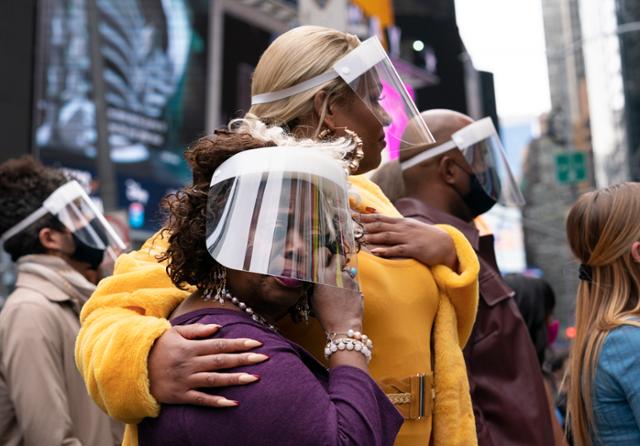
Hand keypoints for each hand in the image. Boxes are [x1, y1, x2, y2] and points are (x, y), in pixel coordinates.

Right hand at [148, 323, 268, 406]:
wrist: (132, 368)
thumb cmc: (157, 347)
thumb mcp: (174, 332)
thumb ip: (197, 330)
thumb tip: (218, 327)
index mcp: (190, 347)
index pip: (219, 344)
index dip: (239, 344)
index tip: (257, 343)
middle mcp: (190, 364)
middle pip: (221, 361)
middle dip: (243, 359)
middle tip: (264, 358)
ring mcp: (185, 381)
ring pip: (215, 380)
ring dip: (235, 379)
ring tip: (254, 378)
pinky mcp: (180, 396)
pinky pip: (201, 400)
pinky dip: (216, 401)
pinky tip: (232, 402)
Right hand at [311, 253, 362, 333]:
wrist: (343, 324)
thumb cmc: (326, 314)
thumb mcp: (313, 298)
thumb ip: (316, 284)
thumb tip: (318, 278)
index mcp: (322, 275)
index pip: (323, 252)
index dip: (324, 253)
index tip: (324, 257)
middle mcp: (336, 273)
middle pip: (338, 256)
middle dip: (336, 260)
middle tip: (334, 269)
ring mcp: (348, 279)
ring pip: (346, 270)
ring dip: (343, 275)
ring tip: (340, 288)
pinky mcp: (357, 285)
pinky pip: (352, 281)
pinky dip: (349, 285)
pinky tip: (346, 295)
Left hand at [359, 213, 457, 268]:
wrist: (445, 244)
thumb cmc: (425, 237)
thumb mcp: (410, 227)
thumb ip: (396, 225)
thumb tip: (381, 222)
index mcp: (402, 223)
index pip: (381, 218)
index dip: (366, 217)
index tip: (353, 216)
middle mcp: (403, 228)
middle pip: (381, 226)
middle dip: (366, 226)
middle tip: (352, 227)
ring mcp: (408, 238)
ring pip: (387, 236)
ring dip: (373, 237)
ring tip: (360, 238)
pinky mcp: (414, 249)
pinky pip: (397, 250)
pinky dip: (385, 250)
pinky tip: (375, 251)